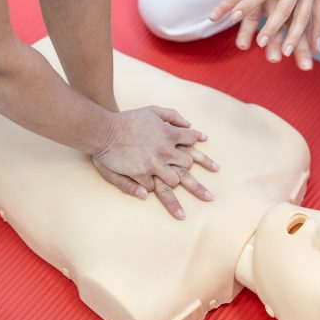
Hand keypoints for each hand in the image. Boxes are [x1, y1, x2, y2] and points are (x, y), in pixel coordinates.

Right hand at [92, 106, 218, 218]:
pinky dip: (152, 190)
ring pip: (174, 181)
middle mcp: (165, 150)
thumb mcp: (152, 111)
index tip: (214, 166)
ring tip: (181, 209)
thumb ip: (172, 116)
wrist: (105, 130)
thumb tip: (189, 125)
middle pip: (187, 166)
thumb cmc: (129, 119)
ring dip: (175, 188)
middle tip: (209, 197)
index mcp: (169, 135)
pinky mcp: (140, 174)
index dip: (202, 152)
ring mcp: (153, 164)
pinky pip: (151, 187)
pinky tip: (153, 197)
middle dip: (195, 179)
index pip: (192, 142)